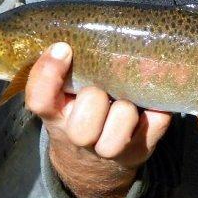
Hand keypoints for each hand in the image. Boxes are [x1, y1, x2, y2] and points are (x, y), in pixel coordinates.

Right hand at [25, 42, 171, 197]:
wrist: (95, 163)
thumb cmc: (82, 113)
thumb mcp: (64, 97)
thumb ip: (69, 71)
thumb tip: (84, 35)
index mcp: (56, 117)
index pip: (40, 100)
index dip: (48, 74)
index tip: (63, 48)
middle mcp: (80, 138)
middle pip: (82, 126)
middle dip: (95, 99)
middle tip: (101, 91)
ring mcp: (112, 150)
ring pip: (119, 131)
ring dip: (125, 110)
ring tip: (127, 101)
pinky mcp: (141, 149)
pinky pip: (156, 124)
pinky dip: (158, 110)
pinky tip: (151, 103)